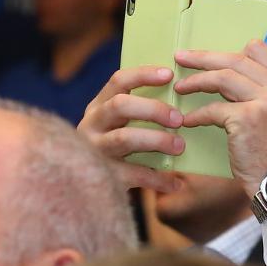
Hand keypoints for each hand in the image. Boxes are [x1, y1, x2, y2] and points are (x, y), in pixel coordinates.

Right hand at [77, 66, 186, 193]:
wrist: (86, 190)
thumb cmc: (116, 151)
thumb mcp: (118, 127)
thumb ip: (139, 113)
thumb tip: (179, 102)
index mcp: (97, 107)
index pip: (118, 81)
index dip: (143, 75)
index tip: (169, 74)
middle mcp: (91, 125)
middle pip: (120, 106)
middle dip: (153, 109)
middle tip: (179, 119)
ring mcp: (94, 150)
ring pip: (124, 138)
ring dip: (157, 140)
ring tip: (180, 146)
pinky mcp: (102, 175)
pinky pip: (133, 174)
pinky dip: (158, 179)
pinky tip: (177, 183)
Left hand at [173, 42, 266, 195]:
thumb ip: (264, 91)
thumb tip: (230, 72)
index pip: (259, 49)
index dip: (232, 51)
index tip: (211, 56)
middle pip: (236, 60)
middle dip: (204, 58)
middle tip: (181, 57)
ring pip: (222, 78)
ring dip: (196, 82)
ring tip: (180, 88)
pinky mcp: (248, 119)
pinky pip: (214, 109)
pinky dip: (197, 115)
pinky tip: (187, 120)